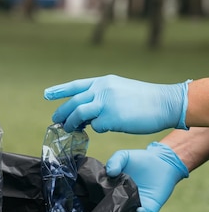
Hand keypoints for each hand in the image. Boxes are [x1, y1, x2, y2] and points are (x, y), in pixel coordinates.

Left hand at [44, 75, 189, 133]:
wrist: (165, 103)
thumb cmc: (144, 100)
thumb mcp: (119, 90)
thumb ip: (101, 98)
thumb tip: (86, 115)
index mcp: (104, 82)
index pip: (76, 85)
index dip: (59, 90)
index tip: (46, 95)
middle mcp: (102, 90)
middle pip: (74, 102)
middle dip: (62, 113)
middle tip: (56, 121)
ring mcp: (106, 103)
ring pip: (79, 114)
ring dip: (71, 124)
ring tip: (69, 130)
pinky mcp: (112, 117)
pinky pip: (97, 127)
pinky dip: (97, 129)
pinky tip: (105, 128)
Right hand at [106, 142, 188, 211]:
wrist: (162, 161)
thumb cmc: (141, 159)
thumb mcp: (124, 156)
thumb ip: (114, 161)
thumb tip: (110, 173)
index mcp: (115, 189)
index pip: (104, 199)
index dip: (99, 200)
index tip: (96, 197)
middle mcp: (124, 200)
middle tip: (106, 207)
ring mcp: (137, 206)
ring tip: (122, 209)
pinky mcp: (150, 209)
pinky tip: (140, 209)